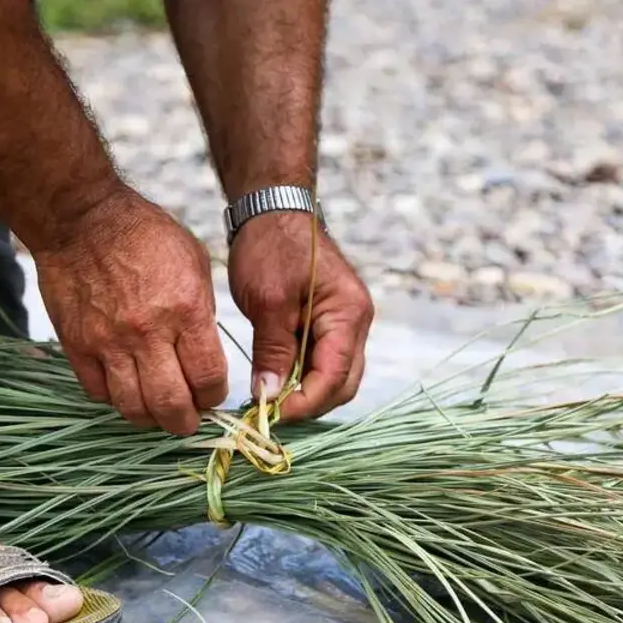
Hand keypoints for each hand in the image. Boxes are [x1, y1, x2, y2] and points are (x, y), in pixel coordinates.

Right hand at [32, 187, 228, 434]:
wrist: (82, 218)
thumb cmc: (144, 234)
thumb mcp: (194, 262)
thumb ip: (201, 312)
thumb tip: (204, 353)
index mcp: (185, 310)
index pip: (208, 378)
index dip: (214, 396)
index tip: (211, 395)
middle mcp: (148, 332)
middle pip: (171, 405)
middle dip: (186, 422)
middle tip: (187, 419)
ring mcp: (109, 342)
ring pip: (133, 408)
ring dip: (150, 419)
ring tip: (157, 412)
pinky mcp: (78, 345)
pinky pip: (98, 392)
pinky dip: (114, 399)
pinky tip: (124, 387)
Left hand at [228, 212, 372, 420]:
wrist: (271, 208)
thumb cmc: (271, 246)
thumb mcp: (268, 302)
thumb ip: (272, 351)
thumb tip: (269, 396)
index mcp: (348, 315)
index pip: (335, 377)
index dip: (305, 403)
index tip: (271, 414)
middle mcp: (355, 322)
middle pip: (342, 383)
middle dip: (308, 403)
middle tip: (267, 413)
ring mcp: (344, 322)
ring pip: (333, 375)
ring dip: (304, 391)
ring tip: (267, 398)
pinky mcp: (327, 321)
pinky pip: (321, 359)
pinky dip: (300, 375)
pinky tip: (273, 380)